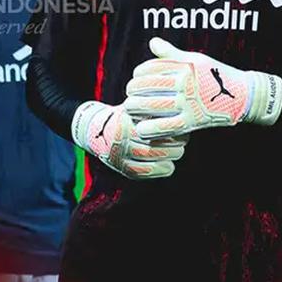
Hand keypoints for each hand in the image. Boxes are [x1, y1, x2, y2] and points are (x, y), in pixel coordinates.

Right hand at [71, 100, 185, 179]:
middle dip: (172, 147)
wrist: (98, 129)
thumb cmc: (126, 116)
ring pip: (148, 162)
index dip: (171, 132)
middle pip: (151, 148)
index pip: (153, 130)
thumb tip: (181, 114)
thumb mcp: (136, 108)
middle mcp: (119, 141)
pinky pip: (141, 173)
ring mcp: (117, 156)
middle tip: (184, 142)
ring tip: (178, 152)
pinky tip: (169, 166)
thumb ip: (154, 111)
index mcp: (124, 122)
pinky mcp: (120, 167)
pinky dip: (158, 171)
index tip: (181, 128)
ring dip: (168, 159)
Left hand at [124, 38, 281, 137]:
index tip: (134, 77)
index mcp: (186, 66)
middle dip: (134, 91)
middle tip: (127, 94)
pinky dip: (153, 128)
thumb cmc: (215, 75)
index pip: (154, 68)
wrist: (241, 94)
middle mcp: (187, 83)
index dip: (140, 73)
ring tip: (129, 108)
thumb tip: (152, 42)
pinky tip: (141, 129)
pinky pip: (169, 126)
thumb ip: (172, 53)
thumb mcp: (196, 59)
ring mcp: (191, 103)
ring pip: (156, 106)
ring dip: (138, 108)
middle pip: (151, 87)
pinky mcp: (194, 121)